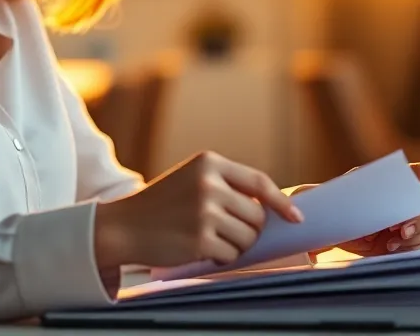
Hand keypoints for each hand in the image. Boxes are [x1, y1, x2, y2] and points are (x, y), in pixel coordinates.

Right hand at [93, 151, 303, 270]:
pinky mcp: (199, 239)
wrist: (123, 226)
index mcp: (209, 162)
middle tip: (222, 231)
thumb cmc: (162, 204)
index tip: (296, 217)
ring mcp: (204, 212)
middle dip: (247, 229)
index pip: (259, 182)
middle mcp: (208, 183)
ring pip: (247, 238)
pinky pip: (231, 255)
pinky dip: (220, 258)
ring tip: (208, 238)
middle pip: (257, 216)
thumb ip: (227, 185)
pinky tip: (199, 250)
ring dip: (234, 245)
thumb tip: (272, 207)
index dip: (281, 202)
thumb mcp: (192, 179)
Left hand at [298, 161, 419, 257]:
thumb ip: (319, 194)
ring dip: (419, 235)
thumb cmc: (338, 211)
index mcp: (398, 178)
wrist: (343, 235)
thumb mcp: (329, 201)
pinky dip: (417, 248)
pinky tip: (394, 249)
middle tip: (401, 229)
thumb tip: (306, 195)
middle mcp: (415, 196)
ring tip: (389, 242)